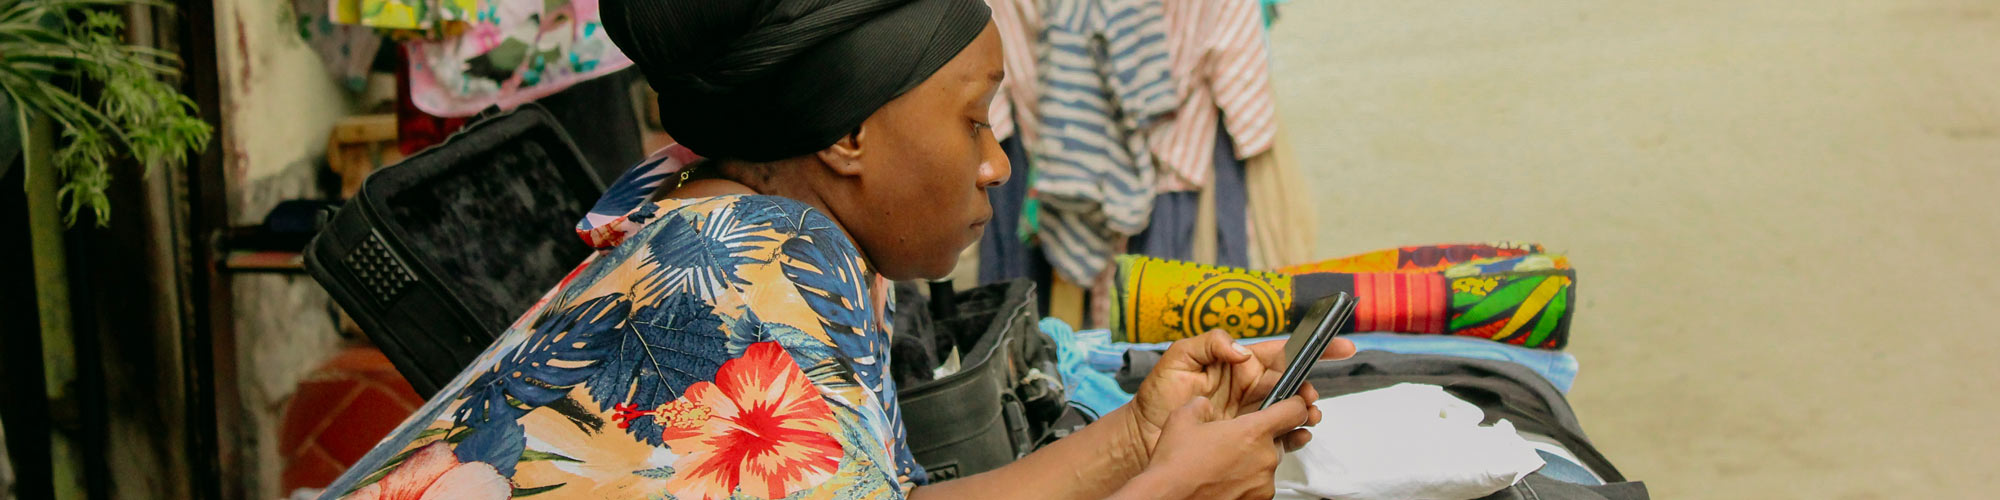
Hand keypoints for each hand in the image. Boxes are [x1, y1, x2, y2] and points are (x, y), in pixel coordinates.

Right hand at [1112, 396, 1315, 499]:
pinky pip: (1259, 485)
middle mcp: (1264, 458)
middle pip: (1278, 440)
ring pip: (1267, 464)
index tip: (1293, 403)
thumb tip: (1206, 405)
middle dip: (1261, 438)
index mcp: (1253, 432)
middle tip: (1235, 441)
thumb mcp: (1184, 416)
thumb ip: (1204, 404)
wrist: (1166, 498)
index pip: (1295, 411)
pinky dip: (1246, 481)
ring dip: (1252, 461)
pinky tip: (1223, 479)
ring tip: (1223, 464)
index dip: (1295, 403)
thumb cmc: (1175, 465)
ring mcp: (1263, 484)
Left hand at [1122, 330, 1355, 461]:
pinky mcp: (1247, 436)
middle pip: (1292, 383)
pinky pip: (1278, 434)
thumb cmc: (1159, 394)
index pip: (1282, 351)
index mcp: (1239, 363)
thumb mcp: (1179, 356)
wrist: (1144, 433)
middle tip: (1309, 396)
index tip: (1339, 346)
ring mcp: (1250, 412)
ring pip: (1290, 410)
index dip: (1311, 347)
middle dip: (1308, 388)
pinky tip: (1298, 435)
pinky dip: (1294, 435)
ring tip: (1307, 416)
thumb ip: (1210, 342)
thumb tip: (1241, 350)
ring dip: (1305, 412)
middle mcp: (1250, 386)